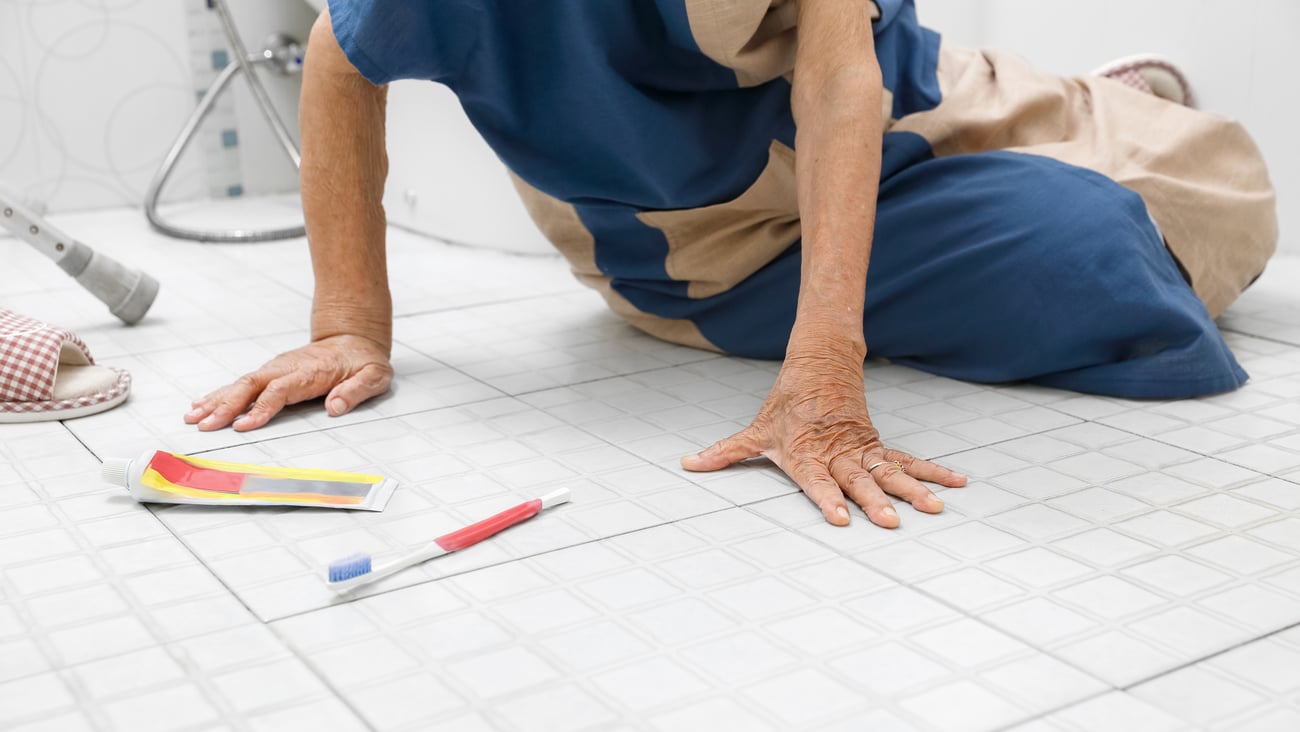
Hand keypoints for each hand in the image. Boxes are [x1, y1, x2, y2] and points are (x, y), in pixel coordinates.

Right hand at [183, 334, 392, 431]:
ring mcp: (276, 369)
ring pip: (241, 384)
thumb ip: (356, 391)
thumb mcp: (374, 376)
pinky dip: (220, 394)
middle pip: (251, 386)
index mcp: (310, 372)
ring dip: (216, 400)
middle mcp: (287, 368)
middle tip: (204, 424)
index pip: (280, 391)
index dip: (261, 408)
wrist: (354, 338)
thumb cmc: (363, 361)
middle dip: (226, 406)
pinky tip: (202, 404)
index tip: (242, 425)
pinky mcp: (271, 372)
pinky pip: (242, 383)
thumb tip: (336, 406)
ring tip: (193, 417)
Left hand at [681, 353, 966, 527]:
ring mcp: (862, 449)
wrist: (819, 363)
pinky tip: (956, 484)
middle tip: (891, 522)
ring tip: (934, 508)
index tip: (839, 518)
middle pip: (859, 481)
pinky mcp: (878, 445)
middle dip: (875, 502)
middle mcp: (838, 454)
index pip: (817, 481)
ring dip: (913, 490)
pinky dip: (933, 472)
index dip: (827, 499)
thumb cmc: (786, 404)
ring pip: (889, 472)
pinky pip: (909, 461)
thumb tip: (688, 464)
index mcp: (807, 453)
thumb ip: (726, 452)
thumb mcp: (756, 430)